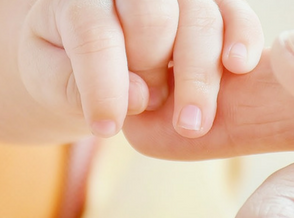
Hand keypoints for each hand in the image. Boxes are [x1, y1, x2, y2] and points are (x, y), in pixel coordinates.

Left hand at [19, 0, 262, 137]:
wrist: (90, 51)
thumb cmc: (66, 67)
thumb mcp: (52, 81)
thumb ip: (79, 89)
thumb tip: (139, 96)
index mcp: (79, 0)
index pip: (95, 35)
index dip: (103, 85)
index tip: (106, 129)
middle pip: (153, 15)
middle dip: (153, 69)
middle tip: (150, 108)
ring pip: (199, 18)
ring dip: (199, 74)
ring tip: (192, 123)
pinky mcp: (212, 3)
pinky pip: (235, 12)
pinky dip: (242, 37)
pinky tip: (236, 66)